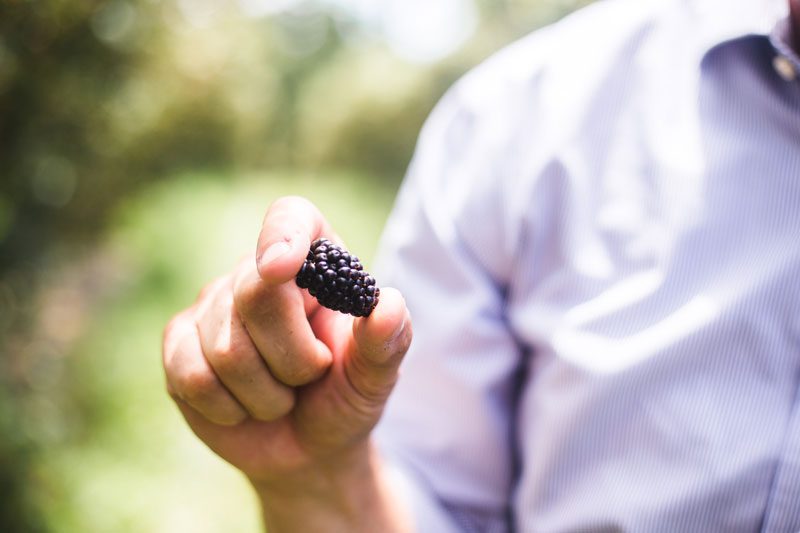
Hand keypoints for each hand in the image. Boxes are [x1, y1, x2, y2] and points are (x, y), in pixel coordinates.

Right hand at [162, 196, 412, 529]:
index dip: (283, 235)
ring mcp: (212, 306)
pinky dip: (230, 409)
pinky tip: (244, 408)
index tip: (283, 268)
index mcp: (314, 262)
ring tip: (281, 396)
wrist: (307, 450)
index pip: (291, 217)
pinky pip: (194, 377)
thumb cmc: (345, 397)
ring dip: (267, 393)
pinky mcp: (179, 345)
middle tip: (311, 375)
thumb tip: (388, 305)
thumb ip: (387, 341)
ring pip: (226, 348)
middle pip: (256, 294)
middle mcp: (255, 273)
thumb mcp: (375, 377)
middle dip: (294, 358)